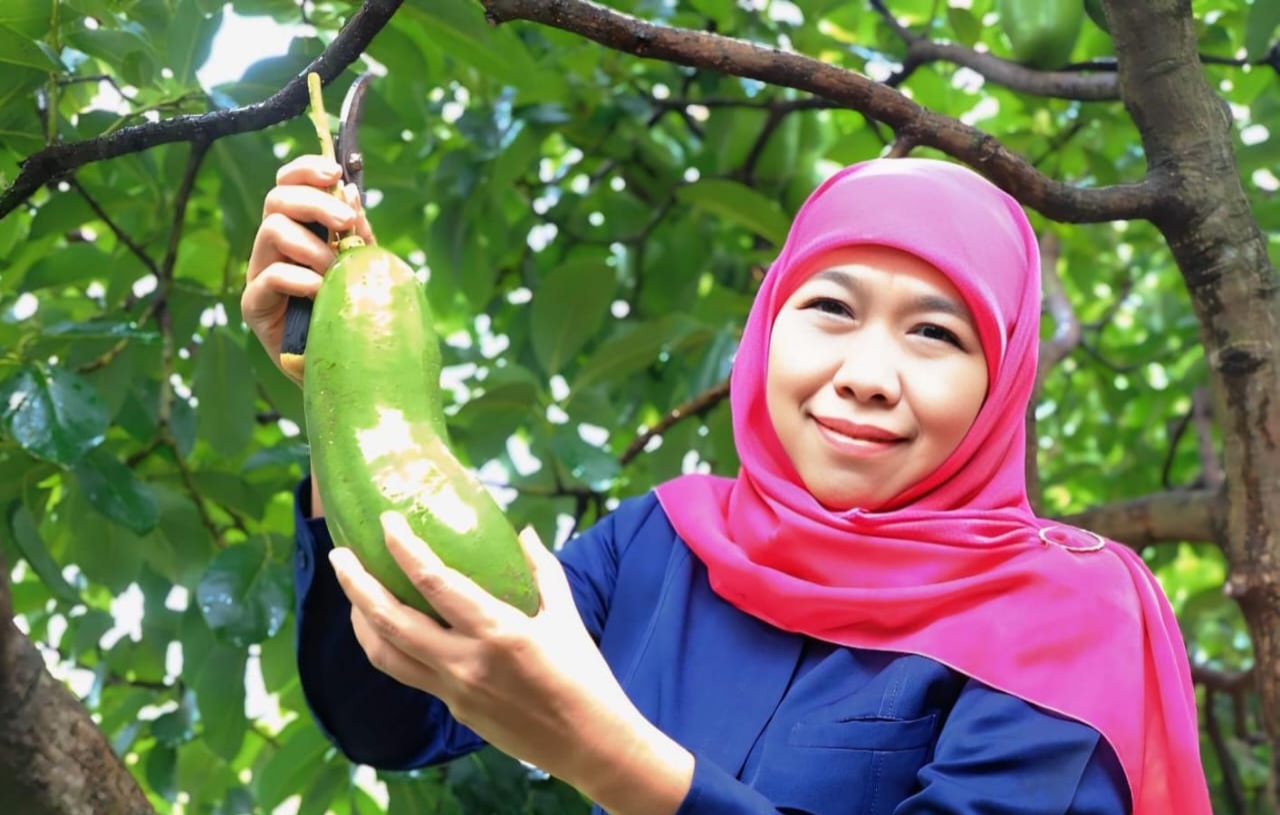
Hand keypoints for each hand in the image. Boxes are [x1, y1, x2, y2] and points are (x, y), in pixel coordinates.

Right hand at [241, 155, 374, 381]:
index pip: (288, 184)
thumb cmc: (350, 312)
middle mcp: (273, 247)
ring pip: (271, 230)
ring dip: (310, 245)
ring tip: (333, 269)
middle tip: (346, 221)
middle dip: (315, 203)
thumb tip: (351, 192)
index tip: (334, 171)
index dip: (305, 170)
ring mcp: (260, 274)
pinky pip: (269, 277)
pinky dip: (299, 278)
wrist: (341, 365)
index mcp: (297, 230)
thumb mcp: (360, 267)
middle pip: (277, 200)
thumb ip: (356, 233)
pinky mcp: (255, 306)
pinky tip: (320, 291)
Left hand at [329, 513, 693, 813]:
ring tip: (351, 590)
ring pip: (385, 653)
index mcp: (499, 632)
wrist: (589, 744)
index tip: (386, 522)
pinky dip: (385, 645)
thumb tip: (520, 531)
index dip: (404, 549)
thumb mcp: (566, 615)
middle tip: (339, 555)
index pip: (435, 583)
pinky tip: (384, 627)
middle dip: (356, 585)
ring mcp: (454, 690)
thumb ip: (541, 569)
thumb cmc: (584, 676)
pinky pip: (406, 672)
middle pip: (391, 621)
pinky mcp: (452, 709)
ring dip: (360, 619)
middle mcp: (466, 662)